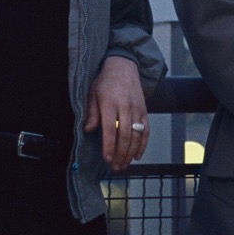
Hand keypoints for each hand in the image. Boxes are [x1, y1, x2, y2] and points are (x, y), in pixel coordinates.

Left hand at [83, 56, 147, 171]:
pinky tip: (137, 155)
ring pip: (136, 135)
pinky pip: (146, 130)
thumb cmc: (105, 83)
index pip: (110, 128)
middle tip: (116, 167)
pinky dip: (143, 144)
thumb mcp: (92, 94)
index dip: (109, 145)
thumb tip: (88, 129)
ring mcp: (137, 109)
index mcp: (110, 103)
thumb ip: (91, 113)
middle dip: (121, 153)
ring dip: (131, 152)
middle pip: (125, 135)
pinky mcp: (144, 110)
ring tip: (124, 165)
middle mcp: (125, 106)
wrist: (123, 67)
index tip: (107, 159)